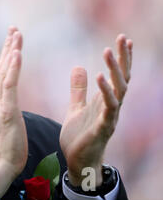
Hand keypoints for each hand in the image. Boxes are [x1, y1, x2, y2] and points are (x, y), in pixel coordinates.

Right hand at [0, 26, 27, 197]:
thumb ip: (5, 115)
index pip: (3, 76)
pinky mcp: (5, 111)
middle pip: (2, 69)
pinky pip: (9, 86)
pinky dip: (12, 68)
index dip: (7, 58)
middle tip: (14, 29)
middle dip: (9, 48)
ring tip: (16, 34)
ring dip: (11, 51)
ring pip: (4, 73)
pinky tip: (16, 53)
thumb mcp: (5, 128)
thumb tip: (6, 111)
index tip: (13, 43)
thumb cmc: (4, 151)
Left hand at [59, 34, 132, 186]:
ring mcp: (109, 117)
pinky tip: (100, 77)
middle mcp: (111, 107)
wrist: (77, 161)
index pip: (117, 75)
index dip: (121, 58)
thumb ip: (79, 89)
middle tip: (121, 38)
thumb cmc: (79, 136)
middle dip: (122, 59)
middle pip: (122, 79)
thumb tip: (79, 67)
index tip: (123, 39)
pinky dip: (106, 92)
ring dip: (114, 71)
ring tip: (108, 52)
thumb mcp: (76, 107)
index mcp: (104, 100)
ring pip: (118, 90)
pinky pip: (108, 108)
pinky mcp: (102, 128)